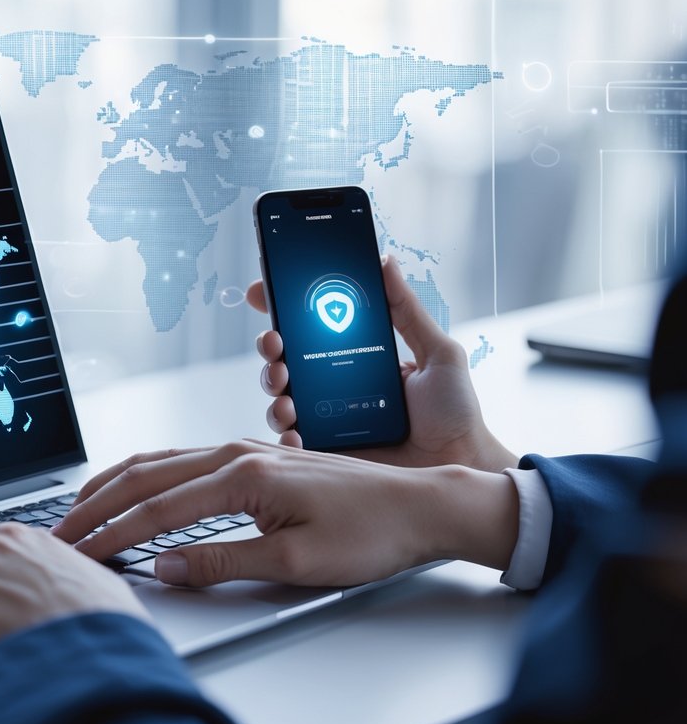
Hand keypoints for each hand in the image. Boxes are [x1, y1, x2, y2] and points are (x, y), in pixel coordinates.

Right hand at [52, 439, 518, 587]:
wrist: (424, 504)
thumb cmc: (372, 531)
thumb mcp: (298, 562)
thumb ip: (224, 561)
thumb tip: (165, 566)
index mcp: (244, 476)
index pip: (157, 509)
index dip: (112, 535)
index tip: (79, 553)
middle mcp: (238, 454)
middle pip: (146, 475)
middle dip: (97, 505)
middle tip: (61, 531)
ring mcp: (246, 451)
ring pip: (161, 460)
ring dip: (116, 484)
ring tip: (81, 506)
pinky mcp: (257, 459)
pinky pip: (184, 460)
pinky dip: (147, 475)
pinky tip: (137, 486)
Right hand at [248, 256, 517, 471]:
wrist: (461, 463)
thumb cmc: (455, 411)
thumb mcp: (437, 352)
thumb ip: (408, 310)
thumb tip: (386, 259)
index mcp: (353, 358)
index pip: (307, 328)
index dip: (279, 307)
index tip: (263, 291)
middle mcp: (332, 387)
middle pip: (283, 360)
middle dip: (269, 347)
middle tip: (276, 344)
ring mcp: (325, 420)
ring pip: (278, 398)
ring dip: (271, 387)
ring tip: (285, 389)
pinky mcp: (325, 455)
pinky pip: (290, 444)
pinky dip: (284, 436)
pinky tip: (294, 431)